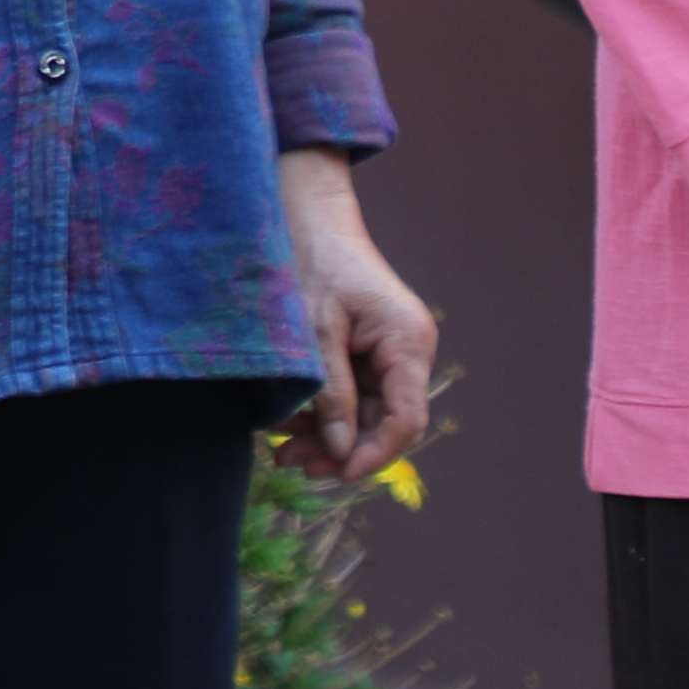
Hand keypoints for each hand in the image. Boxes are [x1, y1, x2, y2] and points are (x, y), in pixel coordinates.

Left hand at [272, 151, 438, 479]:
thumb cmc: (312, 262)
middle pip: (383, 423)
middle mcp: (406, 353)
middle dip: (340, 449)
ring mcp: (387, 354)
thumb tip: (339, 450)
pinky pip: (349, 396)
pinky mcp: (365, 353)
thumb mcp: (315, 332)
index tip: (336, 472)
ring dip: (325, 437)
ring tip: (281, 452)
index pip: (405, 420)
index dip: (374, 454)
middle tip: (291, 463)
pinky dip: (321, 414)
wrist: (307, 216)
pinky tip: (286, 426)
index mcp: (406, 343)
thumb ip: (330, 392)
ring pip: (363, 415)